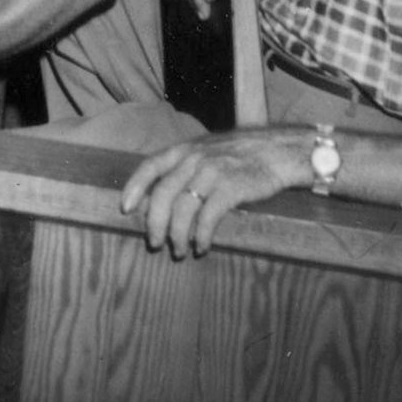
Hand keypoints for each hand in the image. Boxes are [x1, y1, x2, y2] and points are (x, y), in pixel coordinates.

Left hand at [120, 131, 313, 258]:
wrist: (275, 151)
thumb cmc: (238, 155)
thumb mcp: (205, 151)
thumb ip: (184, 166)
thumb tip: (161, 196)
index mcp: (183, 150)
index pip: (149, 166)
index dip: (135, 187)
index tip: (125, 208)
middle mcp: (193, 159)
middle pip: (163, 194)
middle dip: (155, 223)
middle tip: (155, 243)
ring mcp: (212, 172)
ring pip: (183, 209)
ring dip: (178, 235)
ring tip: (179, 251)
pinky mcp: (231, 188)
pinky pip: (208, 217)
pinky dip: (201, 236)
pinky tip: (201, 247)